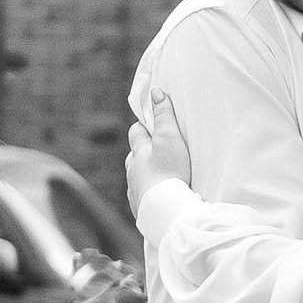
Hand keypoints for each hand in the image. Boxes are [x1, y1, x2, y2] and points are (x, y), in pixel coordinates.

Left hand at [126, 89, 192, 218]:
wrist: (165, 209)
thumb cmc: (169, 171)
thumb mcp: (170, 138)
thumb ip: (164, 115)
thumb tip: (156, 92)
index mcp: (139, 151)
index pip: (136, 132)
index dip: (143, 126)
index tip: (151, 125)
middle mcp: (132, 170)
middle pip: (134, 156)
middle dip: (142, 152)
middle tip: (157, 151)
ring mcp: (134, 190)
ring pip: (136, 177)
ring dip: (144, 174)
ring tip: (158, 176)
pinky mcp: (140, 208)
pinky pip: (141, 198)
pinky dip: (148, 194)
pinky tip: (157, 197)